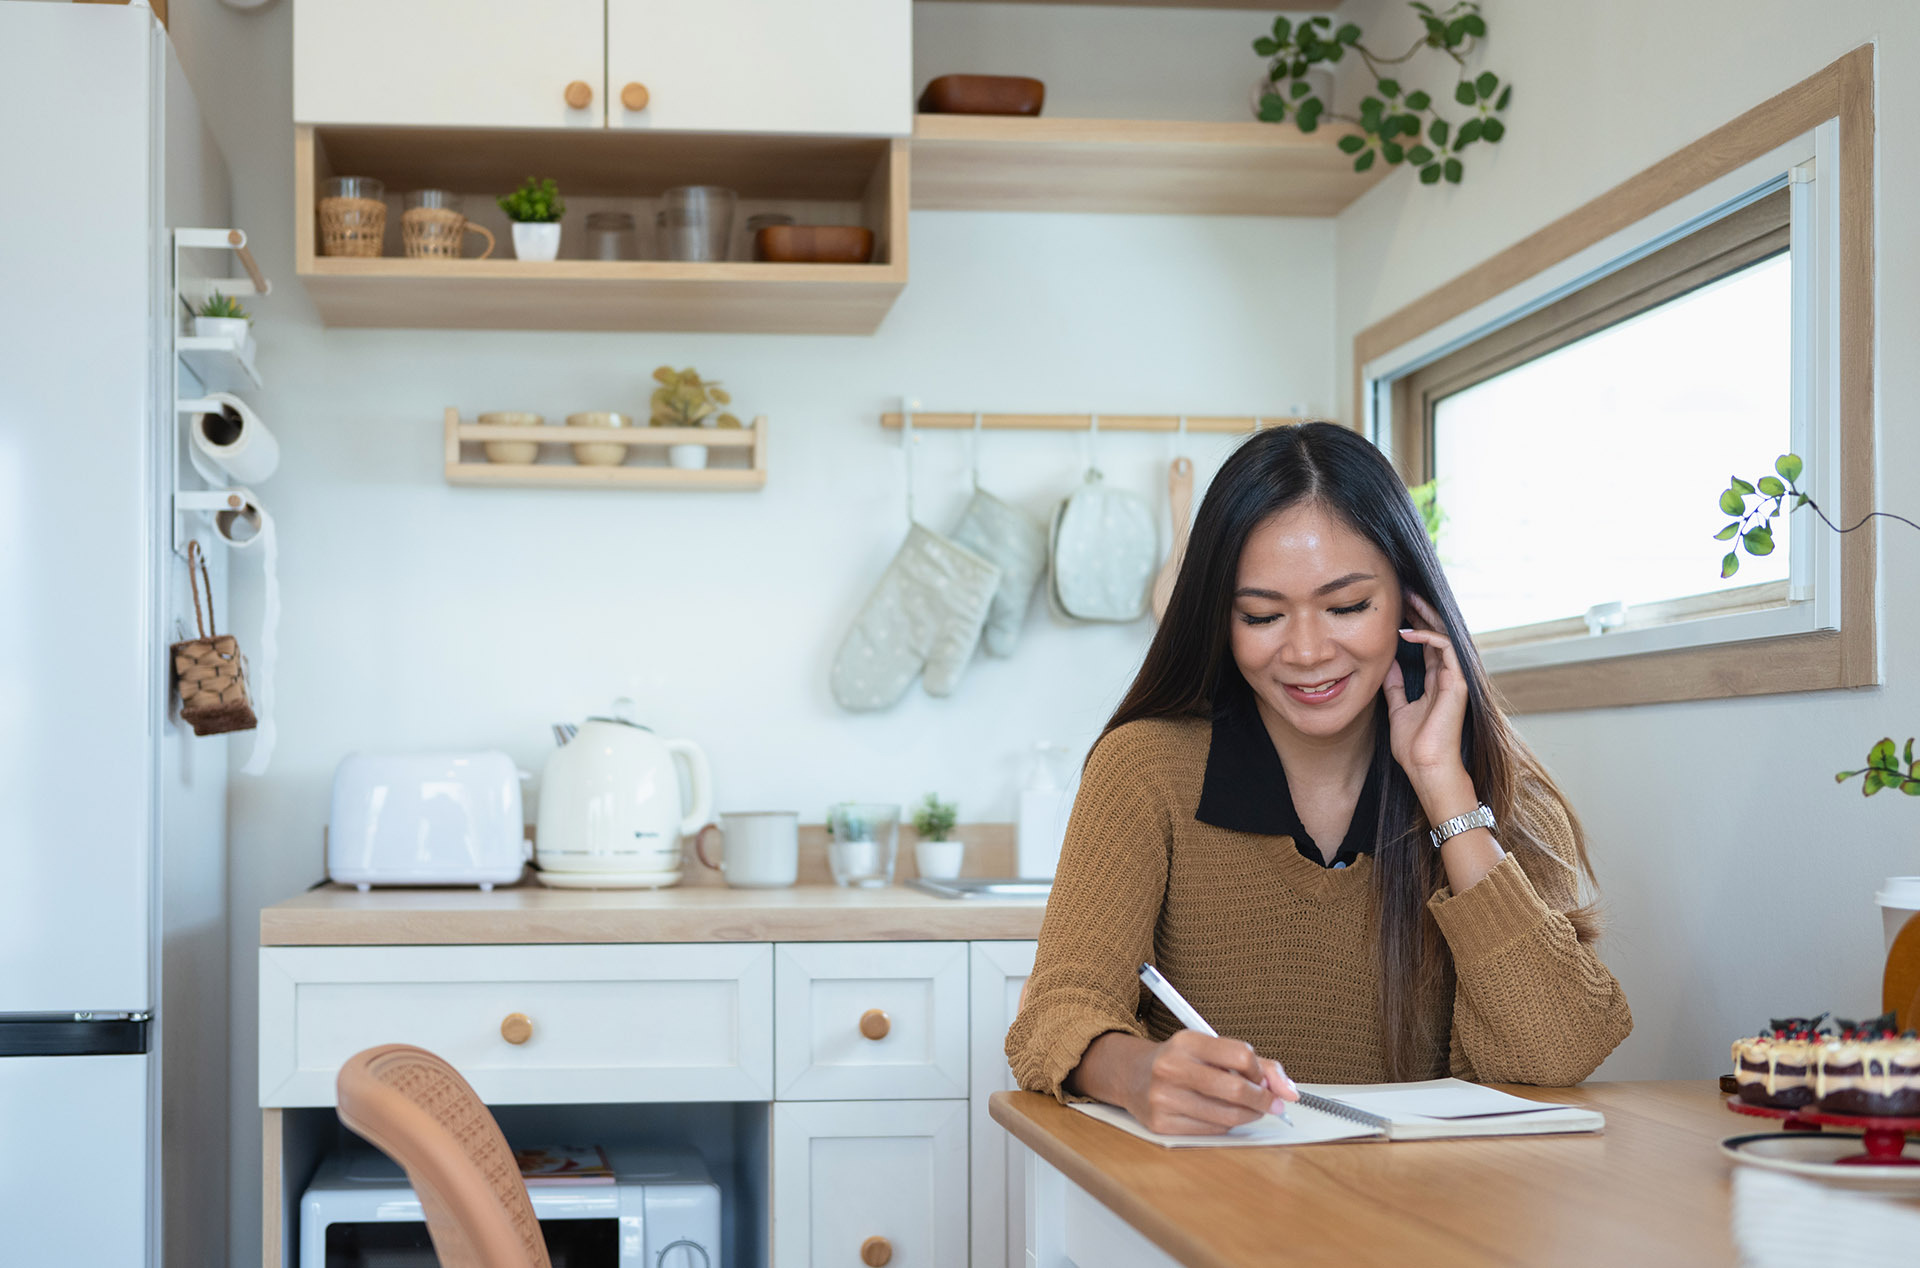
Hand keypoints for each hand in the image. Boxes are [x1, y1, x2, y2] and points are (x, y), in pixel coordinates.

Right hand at [1124, 1030, 1298, 1134]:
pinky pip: (1211, 1131)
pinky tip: (1224, 1116)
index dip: (1260, 1071)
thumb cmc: (1182, 1062)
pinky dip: (1226, 1126)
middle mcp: (1171, 1068)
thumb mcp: (1211, 1050)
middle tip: (1272, 1102)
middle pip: (1236, 1090)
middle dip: (1263, 1100)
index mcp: (1186, 1042)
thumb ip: (1256, 1064)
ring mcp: (1164, 1098)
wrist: (1132, 1075)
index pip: (1240, 1055)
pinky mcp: (1161, 1124)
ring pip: (1227, 1116)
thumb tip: (1289, 1091)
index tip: (1262, 1078)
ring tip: (1250, 1109)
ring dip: (1249, 1115)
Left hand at [1384, 591, 1471, 798]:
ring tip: (1408, 601)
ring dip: (1426, 617)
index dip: (1414, 625)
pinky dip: (1428, 638)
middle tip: (1404, 593)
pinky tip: (1406, 633)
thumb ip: (1394, 686)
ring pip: (1445, 636)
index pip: (1428, 645)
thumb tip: (1386, 664)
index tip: (1396, 610)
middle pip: (1437, 635)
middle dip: (1421, 613)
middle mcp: (1448, 677)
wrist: (1427, 768)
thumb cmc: (1413, 747)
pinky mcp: (1458, 683)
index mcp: (1436, 683)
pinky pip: (1447, 650)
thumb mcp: (1398, 709)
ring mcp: (1455, 679)